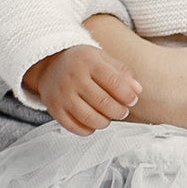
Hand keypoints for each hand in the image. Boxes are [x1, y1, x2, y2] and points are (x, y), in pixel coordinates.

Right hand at [23, 45, 141, 137]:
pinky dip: (88, 129)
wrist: (49, 64)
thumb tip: (137, 90)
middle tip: (123, 111)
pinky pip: (74, 127)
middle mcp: (74, 78)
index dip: (127, 95)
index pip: (114, 82)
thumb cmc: (81, 62)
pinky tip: (92, 123)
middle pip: (104, 102)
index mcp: (89, 62)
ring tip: (108, 117)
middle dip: (119, 111)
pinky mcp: (54, 108)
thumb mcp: (102, 58)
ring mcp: (62, 95)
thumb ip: (122, 72)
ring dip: (105, 122)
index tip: (132, 100)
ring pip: (89, 118)